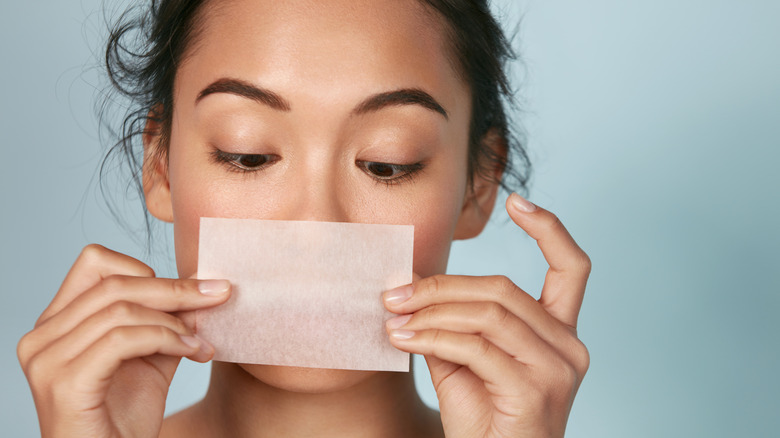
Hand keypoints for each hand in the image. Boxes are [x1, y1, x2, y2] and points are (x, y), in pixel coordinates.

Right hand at [17, 244, 230, 437]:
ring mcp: (47, 360)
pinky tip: (193, 352)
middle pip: (115, 283)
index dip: (146, 270)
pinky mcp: (64, 383)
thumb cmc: (125, 418)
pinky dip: (165, 339)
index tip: (189, 291)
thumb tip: (202, 285)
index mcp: (57, 323)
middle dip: (175, 290)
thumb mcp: (152, 357)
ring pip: (121, 309)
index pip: (96, 263)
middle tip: (218, 297)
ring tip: (201, 342)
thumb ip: (168, 320)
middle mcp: (42, 337)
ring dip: (174, 321)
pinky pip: (122, 340)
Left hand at [384, 194, 590, 437]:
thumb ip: (451, 319)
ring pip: (488, 313)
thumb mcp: (464, 358)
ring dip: (431, 312)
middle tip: (394, 293)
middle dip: (440, 286)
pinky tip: (404, 340)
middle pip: (503, 289)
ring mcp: (557, 370)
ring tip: (394, 317)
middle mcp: (569, 347)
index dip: (550, 230)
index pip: (572, 269)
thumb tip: (412, 280)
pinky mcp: (534, 392)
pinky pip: (476, 347)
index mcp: (559, 332)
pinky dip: (432, 338)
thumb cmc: (480, 416)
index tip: (518, 201)